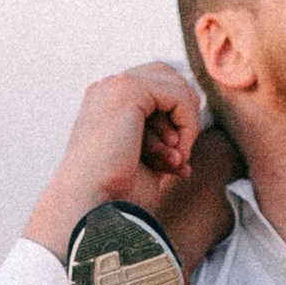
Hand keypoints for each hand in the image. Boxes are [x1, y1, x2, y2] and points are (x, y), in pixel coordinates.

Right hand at [22, 63, 204, 257]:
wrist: (93, 205)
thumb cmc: (115, 194)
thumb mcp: (146, 160)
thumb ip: (163, 138)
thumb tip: (192, 126)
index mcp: (105, 105)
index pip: (157, 90)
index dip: (177, 120)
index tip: (176, 160)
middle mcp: (107, 90)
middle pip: (168, 78)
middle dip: (184, 115)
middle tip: (180, 155)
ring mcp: (114, 86)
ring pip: (175, 86)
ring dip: (186, 125)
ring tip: (175, 160)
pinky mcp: (127, 89)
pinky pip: (178, 95)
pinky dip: (187, 125)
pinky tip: (175, 155)